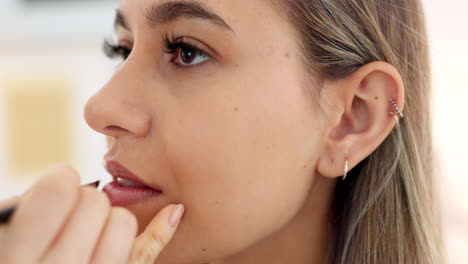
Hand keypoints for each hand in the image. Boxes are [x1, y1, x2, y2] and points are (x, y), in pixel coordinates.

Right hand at [0, 164, 184, 263]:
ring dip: (109, 218)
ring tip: (89, 231)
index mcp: (15, 254)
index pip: (58, 189)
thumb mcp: (3, 233)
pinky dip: (163, 230)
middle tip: (72, 213)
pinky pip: (147, 253)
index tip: (59, 187)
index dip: (60, 180)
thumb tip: (66, 179)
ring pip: (123, 222)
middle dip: (85, 199)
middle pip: (95, 202)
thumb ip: (28, 208)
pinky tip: (174, 211)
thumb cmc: (13, 254)